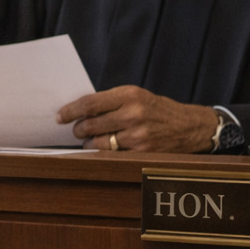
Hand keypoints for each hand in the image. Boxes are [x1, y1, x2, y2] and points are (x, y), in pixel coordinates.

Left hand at [56, 85, 218, 152]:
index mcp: (129, 95)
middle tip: (76, 130)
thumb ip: (111, 101)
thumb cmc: (158, 109)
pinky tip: (105, 148)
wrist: (190, 126)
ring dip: (89, 143)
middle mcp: (133, 113)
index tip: (60, 116)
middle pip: (91, 124)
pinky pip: (113, 154)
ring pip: (99, 142)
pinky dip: (104, 152)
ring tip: (90, 139)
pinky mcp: (142, 151)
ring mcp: (138, 134)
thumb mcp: (137, 96)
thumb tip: (80, 111)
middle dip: (78, 129)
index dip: (70, 111)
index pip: (90, 103)